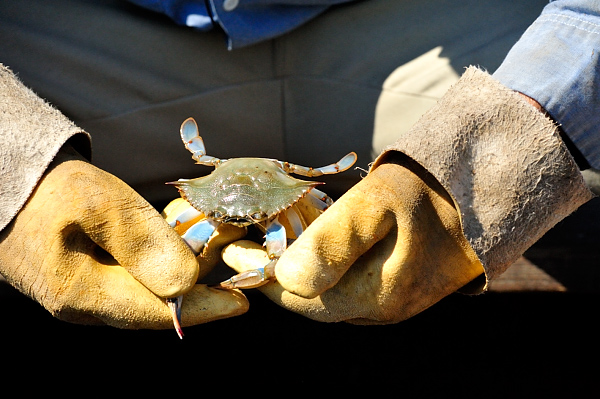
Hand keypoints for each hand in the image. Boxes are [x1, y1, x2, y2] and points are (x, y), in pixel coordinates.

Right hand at [0, 145, 247, 328]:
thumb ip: (141, 243)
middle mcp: (85, 302)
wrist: (5, 179)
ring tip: (216, 245)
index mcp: (83, 293)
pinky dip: (162, 261)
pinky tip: (180, 241)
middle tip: (235, 260)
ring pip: (147, 289)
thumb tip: (184, 283)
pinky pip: (133, 276)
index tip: (242, 303)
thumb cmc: (47, 188)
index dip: (204, 310)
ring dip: (184, 271)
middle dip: (200, 286)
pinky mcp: (85, 274)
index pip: (157, 313)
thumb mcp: (97, 203)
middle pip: (156, 303)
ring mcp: (83, 290)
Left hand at [223, 155, 483, 323]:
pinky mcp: (396, 282)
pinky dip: (319, 262)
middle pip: (310, 297)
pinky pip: (345, 280)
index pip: (300, 298)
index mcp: (374, 296)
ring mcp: (390, 298)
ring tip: (265, 239)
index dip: (261, 276)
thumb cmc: (434, 190)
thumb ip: (332, 241)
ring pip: (326, 289)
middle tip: (240, 242)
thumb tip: (285, 278)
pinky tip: (307, 239)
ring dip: (293, 266)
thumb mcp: (381, 204)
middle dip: (272, 272)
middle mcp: (380, 307)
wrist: (489, 191)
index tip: (230, 251)